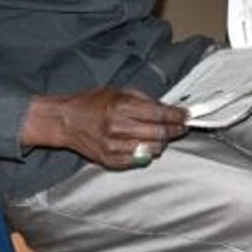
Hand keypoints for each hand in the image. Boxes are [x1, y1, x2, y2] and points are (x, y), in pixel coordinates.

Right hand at [22, 87, 188, 168]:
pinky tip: (145, 144)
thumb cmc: (91, 103)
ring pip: (152, 149)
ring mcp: (113, 146)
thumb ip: (143, 99)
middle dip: (175, 130)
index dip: (177, 116)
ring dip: (162, 142)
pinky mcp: (109, 160)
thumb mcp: (118, 91)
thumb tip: (167, 108)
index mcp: (120, 106)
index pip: (158, 113)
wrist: (65, 120)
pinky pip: (138, 160)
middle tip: (182, 127)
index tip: (186, 116)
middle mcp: (117, 127)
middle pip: (159, 133)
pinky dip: (146, 153)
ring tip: (162, 135)